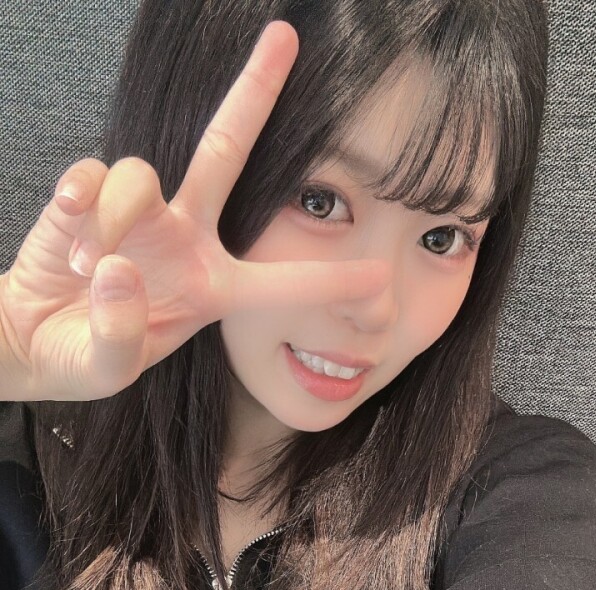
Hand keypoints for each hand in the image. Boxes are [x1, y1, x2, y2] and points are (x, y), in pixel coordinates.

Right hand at [0, 21, 390, 402]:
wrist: (29, 340)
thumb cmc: (83, 356)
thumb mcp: (109, 369)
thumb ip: (121, 336)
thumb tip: (120, 267)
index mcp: (214, 288)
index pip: (281, 283)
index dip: (329, 279)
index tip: (382, 275)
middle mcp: (186, 237)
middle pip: (226, 149)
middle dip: (255, 93)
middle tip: (286, 36)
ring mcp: (140, 213)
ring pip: (142, 174)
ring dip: (115, 218)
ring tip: (91, 266)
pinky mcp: (86, 197)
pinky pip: (91, 177)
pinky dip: (78, 202)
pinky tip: (70, 234)